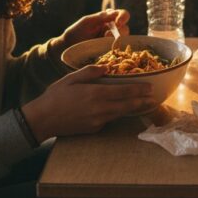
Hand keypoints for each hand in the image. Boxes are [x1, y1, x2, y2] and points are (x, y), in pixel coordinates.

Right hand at [21, 64, 153, 140]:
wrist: (43, 119)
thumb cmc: (56, 95)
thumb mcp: (72, 78)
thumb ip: (91, 72)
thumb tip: (108, 68)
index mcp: (96, 93)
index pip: (124, 91)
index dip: (139, 90)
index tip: (150, 87)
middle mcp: (100, 108)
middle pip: (127, 105)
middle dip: (142, 101)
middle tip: (155, 98)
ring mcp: (97, 121)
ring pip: (121, 113)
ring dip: (134, 109)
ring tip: (145, 104)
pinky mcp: (93, 129)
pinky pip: (110, 120)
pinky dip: (118, 114)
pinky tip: (122, 109)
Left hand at [55, 9, 129, 50]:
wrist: (66, 49)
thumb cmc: (75, 32)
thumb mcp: (86, 22)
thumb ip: (100, 17)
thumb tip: (114, 14)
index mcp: (108, 19)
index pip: (122, 14)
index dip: (123, 17)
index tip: (118, 22)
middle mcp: (112, 30)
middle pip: (125, 29)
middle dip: (120, 31)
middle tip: (107, 35)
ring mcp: (111, 42)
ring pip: (123, 41)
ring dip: (116, 41)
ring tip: (104, 43)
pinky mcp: (110, 53)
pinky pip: (118, 52)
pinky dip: (115, 51)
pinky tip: (107, 51)